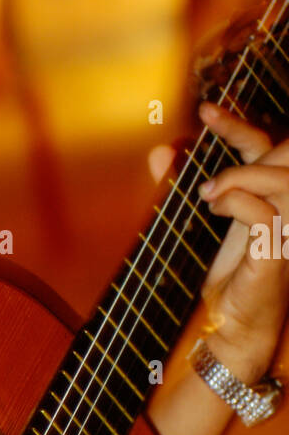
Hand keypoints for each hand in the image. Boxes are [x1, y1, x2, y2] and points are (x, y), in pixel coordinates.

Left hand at [150, 102, 288, 379]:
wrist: (224, 324)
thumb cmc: (215, 277)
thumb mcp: (189, 222)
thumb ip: (177, 186)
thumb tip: (158, 152)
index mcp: (266, 196)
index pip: (265, 146)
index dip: (238, 124)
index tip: (205, 110)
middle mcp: (282, 207)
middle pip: (282, 153)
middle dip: (241, 132)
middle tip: (204, 123)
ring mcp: (285, 227)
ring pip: (280, 178)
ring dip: (238, 175)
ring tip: (206, 192)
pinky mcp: (276, 250)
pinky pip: (265, 212)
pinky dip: (237, 202)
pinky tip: (215, 209)